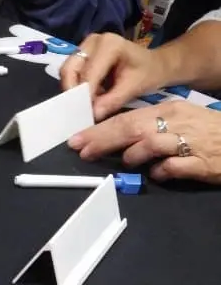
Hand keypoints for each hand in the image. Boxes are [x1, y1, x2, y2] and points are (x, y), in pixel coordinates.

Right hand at [60, 33, 175, 120]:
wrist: (154, 65)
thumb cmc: (148, 73)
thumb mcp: (134, 88)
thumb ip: (112, 100)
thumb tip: (92, 114)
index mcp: (110, 45)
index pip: (88, 73)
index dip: (84, 95)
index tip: (84, 114)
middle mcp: (93, 41)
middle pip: (70, 69)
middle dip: (72, 92)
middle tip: (79, 111)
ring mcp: (85, 46)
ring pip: (67, 71)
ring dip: (73, 89)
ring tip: (86, 103)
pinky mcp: (81, 53)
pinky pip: (71, 72)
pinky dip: (75, 86)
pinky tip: (88, 96)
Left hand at [68, 102, 220, 182]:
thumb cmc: (207, 131)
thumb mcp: (178, 120)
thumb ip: (149, 127)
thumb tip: (117, 140)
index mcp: (167, 111)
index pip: (126, 118)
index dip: (99, 130)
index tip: (76, 139)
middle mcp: (175, 123)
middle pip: (131, 129)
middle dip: (102, 140)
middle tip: (82, 150)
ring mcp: (188, 142)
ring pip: (150, 144)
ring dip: (132, 154)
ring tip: (126, 161)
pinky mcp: (202, 163)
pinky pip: (174, 167)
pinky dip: (161, 171)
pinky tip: (157, 174)